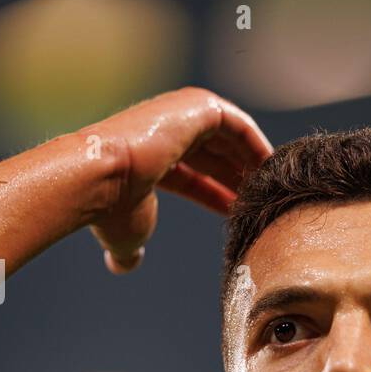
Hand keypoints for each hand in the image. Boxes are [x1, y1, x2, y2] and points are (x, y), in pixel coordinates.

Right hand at [82, 87, 272, 273]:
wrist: (98, 178)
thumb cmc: (113, 209)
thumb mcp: (128, 235)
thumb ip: (128, 250)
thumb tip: (122, 265)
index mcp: (147, 156)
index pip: (191, 175)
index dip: (215, 195)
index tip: (237, 214)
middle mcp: (163, 129)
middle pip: (213, 155)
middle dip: (237, 179)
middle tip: (262, 203)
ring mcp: (180, 114)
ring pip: (229, 138)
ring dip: (250, 163)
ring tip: (271, 190)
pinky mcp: (199, 106)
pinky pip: (239, 125)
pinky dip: (256, 145)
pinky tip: (269, 170)